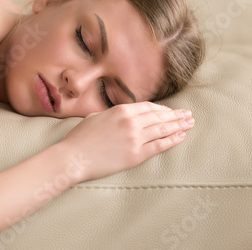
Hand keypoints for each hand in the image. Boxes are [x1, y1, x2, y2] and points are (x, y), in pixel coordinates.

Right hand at [60, 102, 194, 180]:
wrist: (74, 157)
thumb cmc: (80, 138)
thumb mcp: (95, 117)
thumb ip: (112, 114)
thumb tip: (121, 115)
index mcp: (121, 110)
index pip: (148, 107)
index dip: (162, 108)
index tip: (170, 110)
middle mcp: (131, 122)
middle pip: (159, 116)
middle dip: (176, 115)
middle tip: (188, 115)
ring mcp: (135, 138)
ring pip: (163, 129)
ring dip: (179, 125)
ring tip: (190, 123)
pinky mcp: (136, 154)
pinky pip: (159, 146)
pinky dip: (172, 140)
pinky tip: (181, 137)